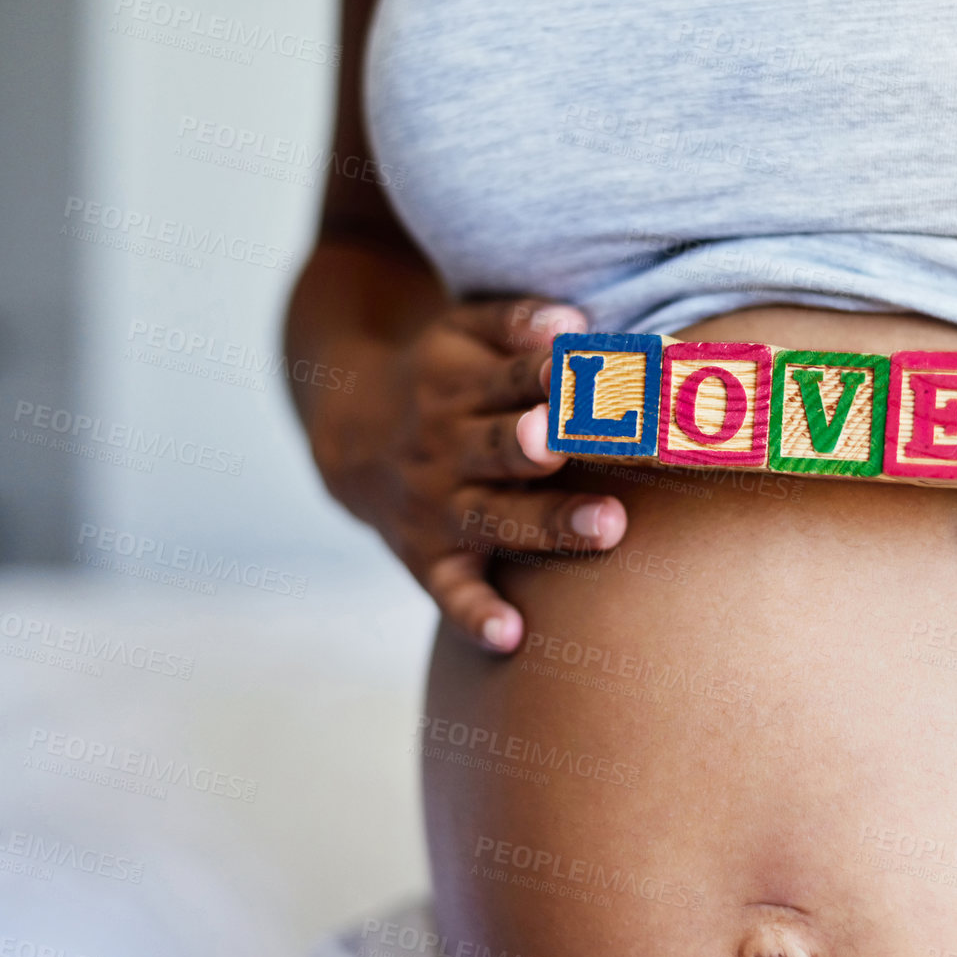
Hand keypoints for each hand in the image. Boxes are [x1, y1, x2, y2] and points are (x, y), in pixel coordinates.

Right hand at [324, 299, 626, 651]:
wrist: (349, 438)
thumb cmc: (438, 379)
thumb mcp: (461, 331)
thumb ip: (516, 321)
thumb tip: (573, 323)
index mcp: (456, 385)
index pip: (512, 377)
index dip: (549, 372)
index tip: (590, 368)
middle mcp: (445, 448)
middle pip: (502, 448)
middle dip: (533, 445)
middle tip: (565, 442)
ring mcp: (437, 508)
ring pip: (495, 518)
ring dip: (548, 523)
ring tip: (607, 525)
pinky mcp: (428, 560)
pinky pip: (452, 593)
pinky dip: (476, 616)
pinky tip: (511, 636)